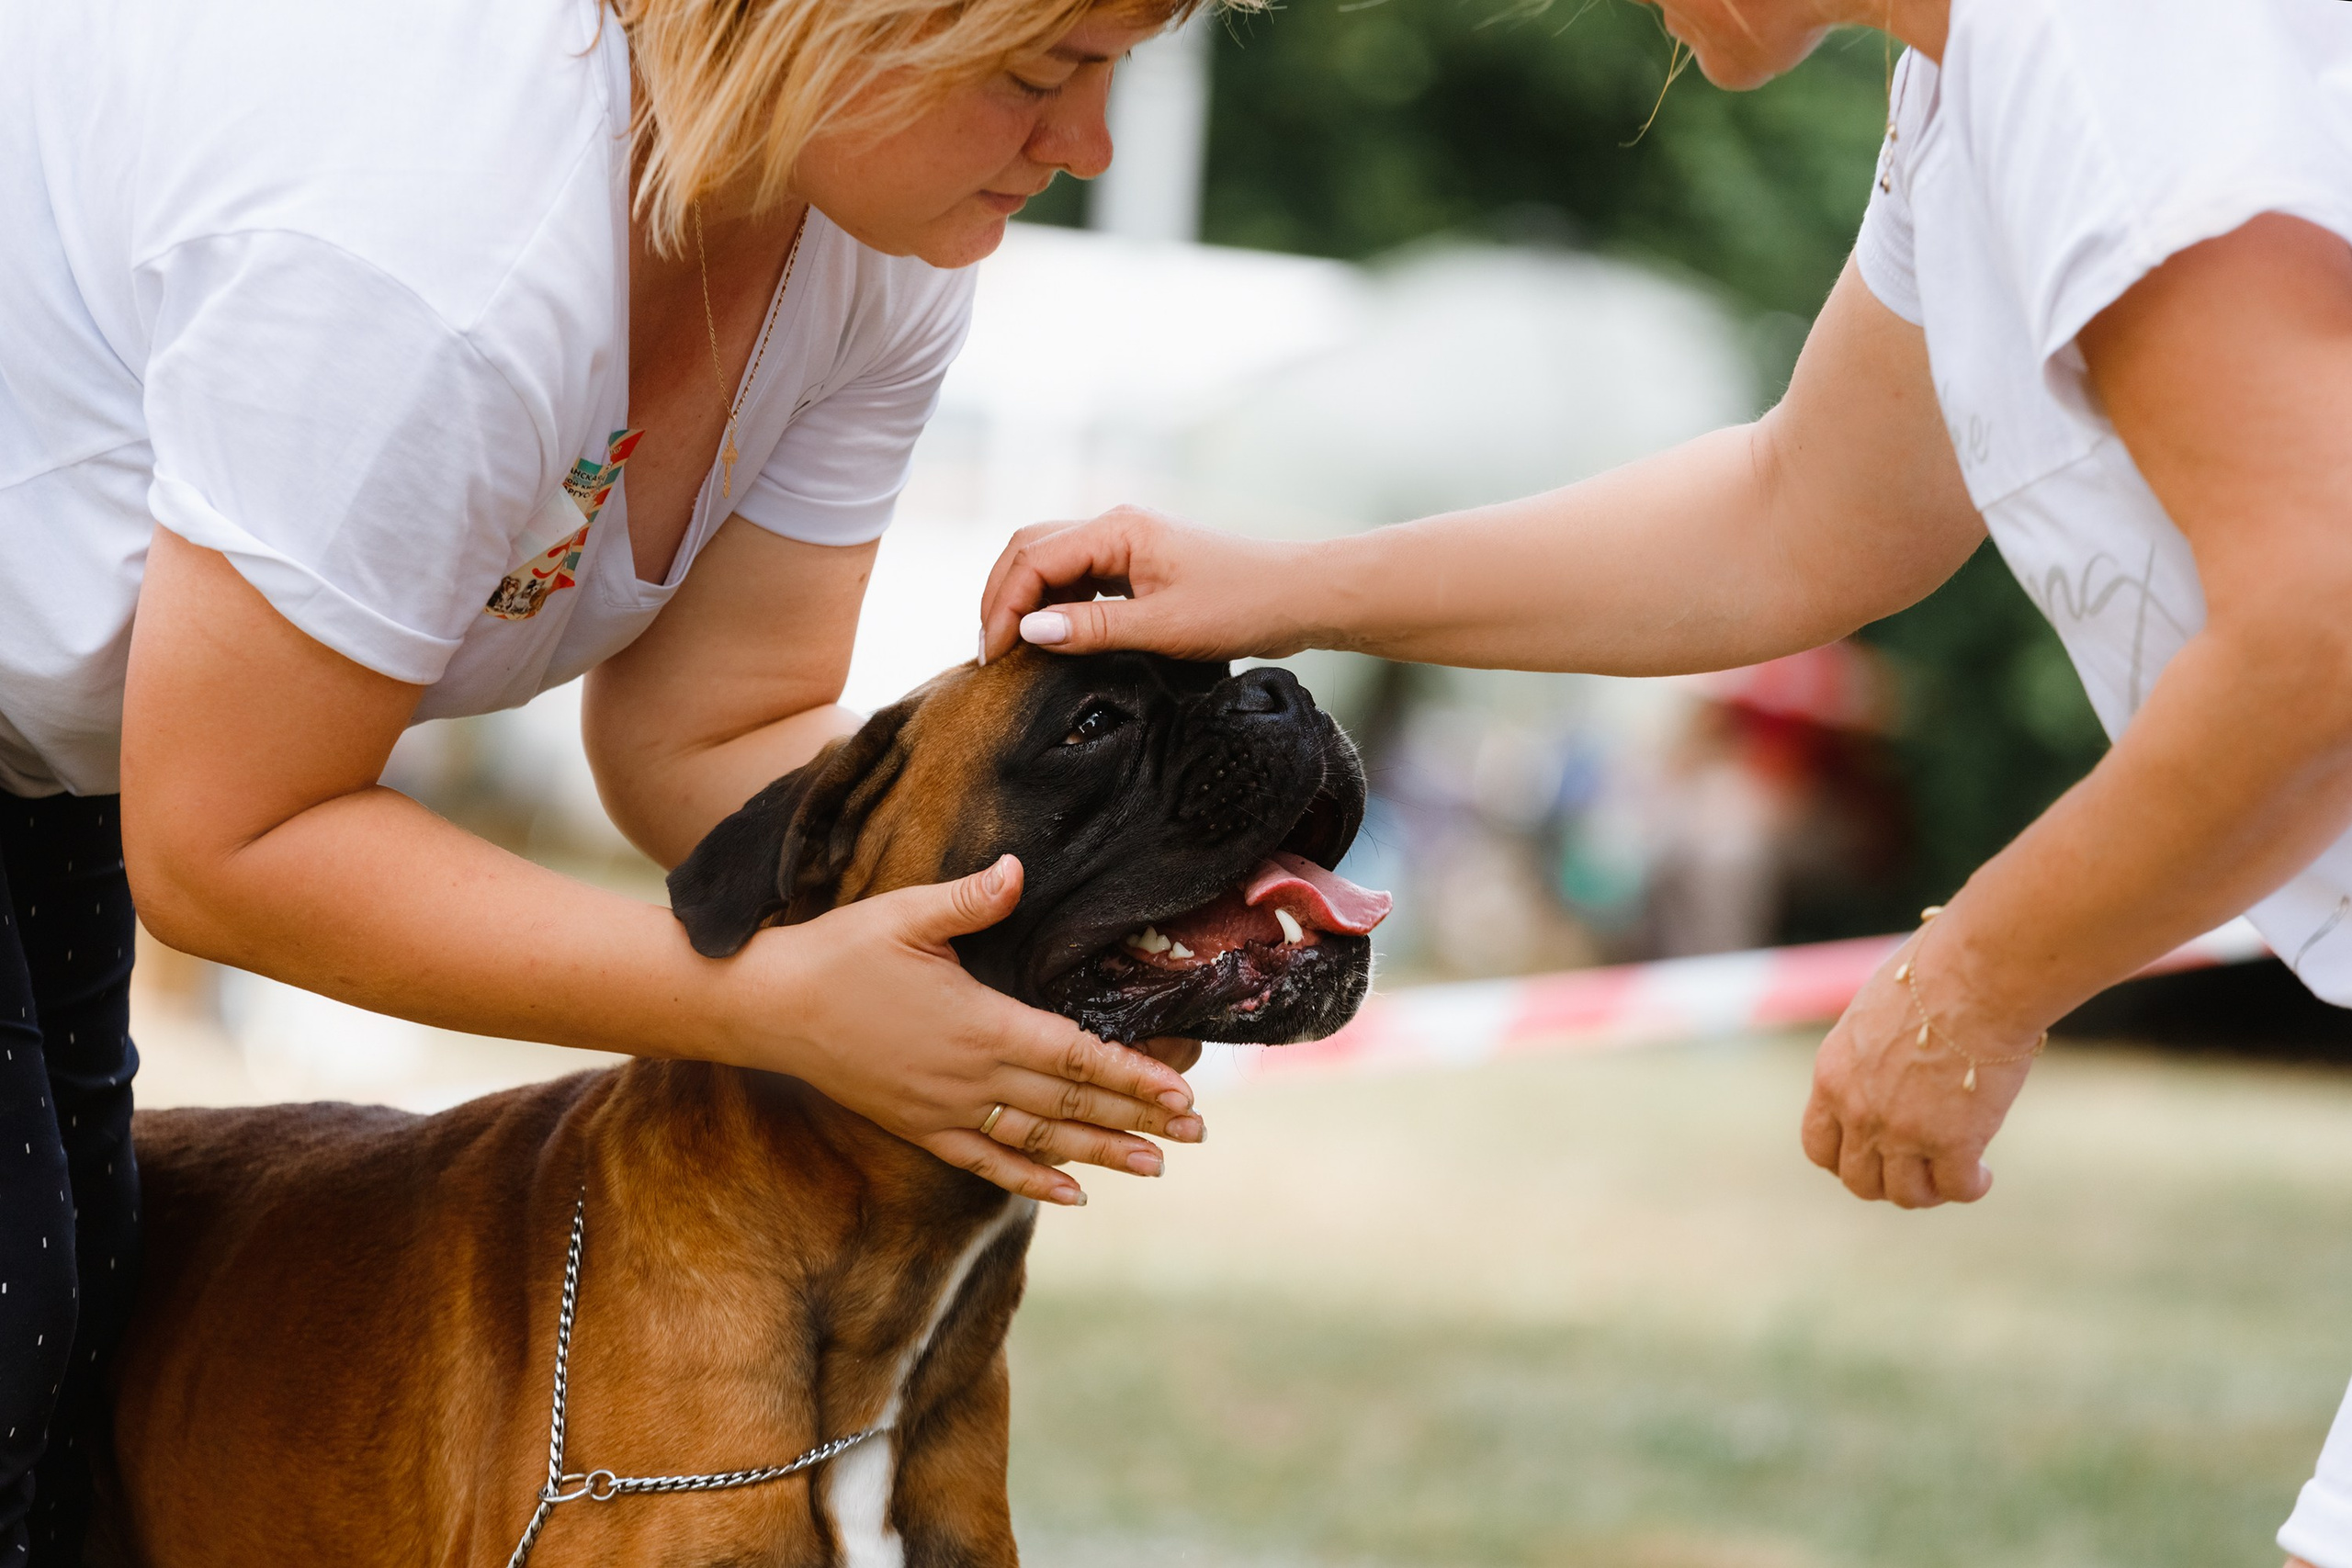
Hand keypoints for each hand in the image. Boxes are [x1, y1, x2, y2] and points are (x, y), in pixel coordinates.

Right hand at [719, 855, 1203, 1204]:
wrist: (768, 1009)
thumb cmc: (838, 953)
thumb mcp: (904, 914)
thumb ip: (971, 899)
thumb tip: (1019, 870)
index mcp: (980, 1026)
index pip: (1075, 1056)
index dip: (1133, 1076)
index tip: (1183, 1092)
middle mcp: (971, 1078)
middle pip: (1071, 1105)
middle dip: (1138, 1119)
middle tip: (1195, 1135)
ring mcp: (945, 1110)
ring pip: (1039, 1142)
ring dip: (1100, 1154)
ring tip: (1155, 1166)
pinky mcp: (919, 1126)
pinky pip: (986, 1163)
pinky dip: (1032, 1180)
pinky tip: (1072, 1193)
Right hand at [978, 505, 1316, 663]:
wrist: (1297, 596)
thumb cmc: (1241, 606)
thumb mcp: (1162, 628)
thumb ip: (1091, 629)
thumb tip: (1028, 633)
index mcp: (1117, 531)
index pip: (1032, 561)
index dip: (1002, 607)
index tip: (993, 657)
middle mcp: (1115, 526)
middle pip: (1031, 549)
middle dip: (1001, 596)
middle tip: (991, 652)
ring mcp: (1127, 542)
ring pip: (1051, 560)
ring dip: (1025, 598)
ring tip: (1013, 647)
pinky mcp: (1138, 562)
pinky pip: (1079, 575)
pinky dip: (1055, 601)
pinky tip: (1053, 635)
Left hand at [1799, 930, 2040, 1207]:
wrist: (1975, 974)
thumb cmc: (1934, 974)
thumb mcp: (1875, 1014)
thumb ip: (1872, 1053)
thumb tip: (1893, 1062)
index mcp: (1832, 1076)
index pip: (1819, 1145)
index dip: (1844, 1159)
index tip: (1872, 1155)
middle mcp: (1859, 1110)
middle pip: (1858, 1180)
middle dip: (1888, 1181)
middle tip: (1918, 1169)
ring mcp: (1903, 1131)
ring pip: (1905, 1194)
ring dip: (1928, 1191)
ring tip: (1951, 1174)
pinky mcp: (1953, 1142)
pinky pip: (1956, 1189)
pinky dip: (1970, 1187)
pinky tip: (1982, 1174)